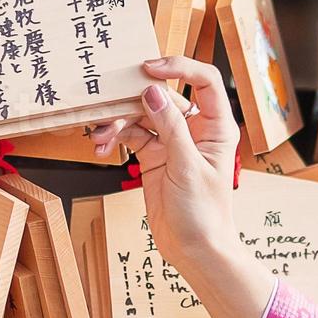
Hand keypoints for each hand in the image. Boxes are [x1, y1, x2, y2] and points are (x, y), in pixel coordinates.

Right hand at [90, 57, 273, 317]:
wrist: (194, 250)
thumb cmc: (204, 214)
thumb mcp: (186, 167)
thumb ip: (169, 127)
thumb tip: (152, 92)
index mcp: (216, 126)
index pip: (203, 80)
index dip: (178, 67)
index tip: (149, 69)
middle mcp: (195, 129)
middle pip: (163, 96)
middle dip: (134, 99)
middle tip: (110, 102)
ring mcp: (172, 142)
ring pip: (142, 115)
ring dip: (118, 122)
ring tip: (101, 137)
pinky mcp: (153, 156)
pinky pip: (131, 136)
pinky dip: (115, 138)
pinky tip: (102, 147)